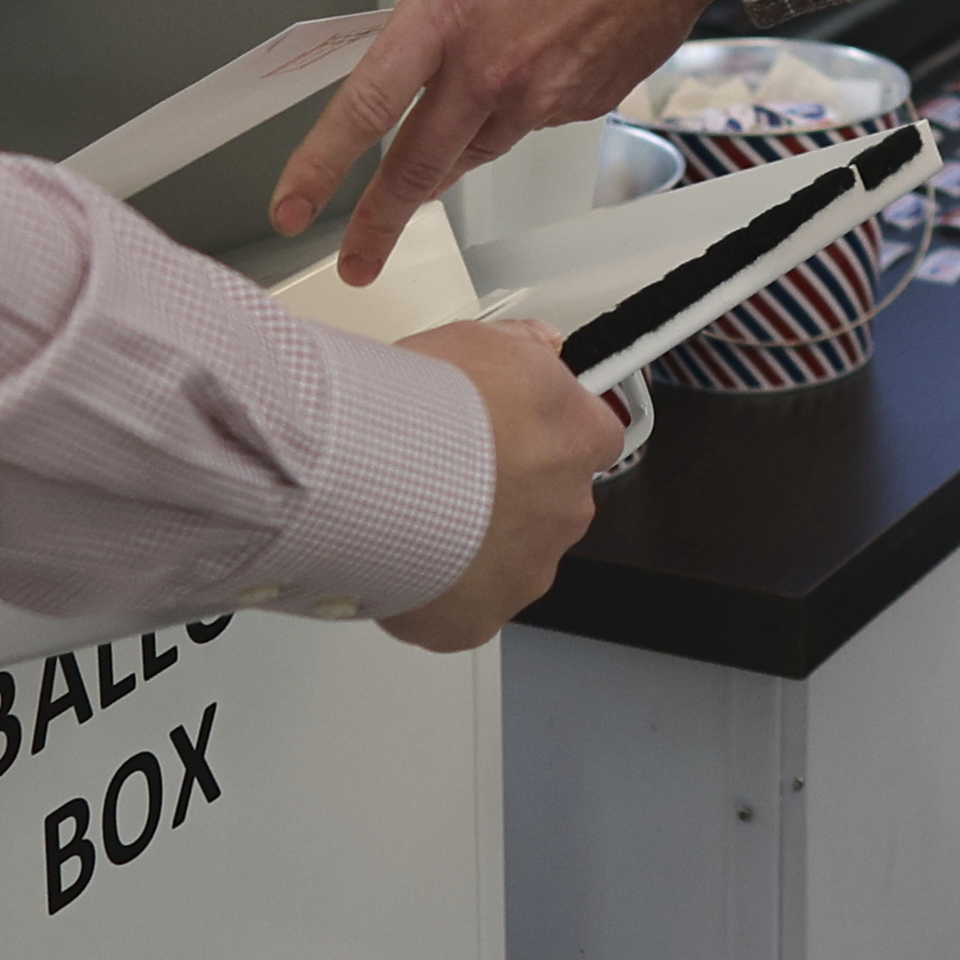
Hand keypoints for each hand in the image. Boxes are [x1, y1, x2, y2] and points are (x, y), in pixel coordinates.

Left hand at [272, 0, 736, 284]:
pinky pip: (530, 125)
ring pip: (475, 149)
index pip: (368, 106)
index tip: (291, 207)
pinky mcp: (584, 104)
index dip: (320, 166)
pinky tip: (522, 76)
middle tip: (357, 261)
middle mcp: (493, 66)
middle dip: (379, 222)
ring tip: (429, 166)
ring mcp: (543, 93)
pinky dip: (512, 114)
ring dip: (447, 160)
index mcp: (452, 12)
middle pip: (419, 167)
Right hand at [378, 319, 626, 650]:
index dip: (547, 433)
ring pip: (508, 557)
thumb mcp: (479, 341)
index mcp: (578, 439)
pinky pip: (463, 605)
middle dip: (507, 492)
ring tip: (415, 514)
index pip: (590, 438)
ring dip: (474, 542)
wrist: (368, 475)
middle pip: (548, 502)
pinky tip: (401, 558)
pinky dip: (437, 590)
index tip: (515, 431)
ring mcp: (527, 569)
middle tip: (450, 472)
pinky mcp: (478, 618)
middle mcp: (566, 508)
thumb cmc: (421, 408)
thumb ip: (523, 346)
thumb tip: (540, 347)